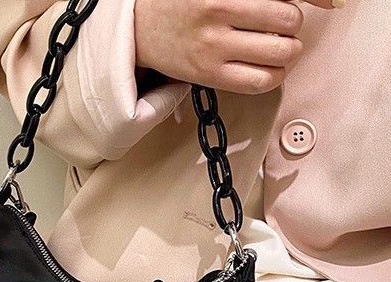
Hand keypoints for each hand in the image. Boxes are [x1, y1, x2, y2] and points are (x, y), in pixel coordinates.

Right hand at [134, 0, 337, 94]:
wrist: (139, 27)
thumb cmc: (183, 1)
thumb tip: (317, 1)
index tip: (333, 2)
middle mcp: (220, 9)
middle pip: (290, 20)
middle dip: (293, 24)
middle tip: (281, 26)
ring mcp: (214, 45)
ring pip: (281, 52)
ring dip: (288, 51)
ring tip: (277, 48)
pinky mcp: (209, 74)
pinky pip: (259, 82)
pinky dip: (274, 76)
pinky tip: (269, 69)